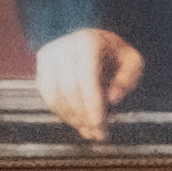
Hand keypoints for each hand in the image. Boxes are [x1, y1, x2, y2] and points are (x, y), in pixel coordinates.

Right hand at [32, 25, 144, 141]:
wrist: (83, 37)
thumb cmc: (110, 51)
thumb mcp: (130, 58)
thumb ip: (128, 77)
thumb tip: (112, 98)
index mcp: (87, 43)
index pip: (86, 78)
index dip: (91, 104)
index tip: (99, 124)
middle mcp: (63, 49)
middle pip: (68, 90)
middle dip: (82, 116)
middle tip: (96, 133)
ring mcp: (49, 59)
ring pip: (54, 96)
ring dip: (71, 118)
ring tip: (88, 131)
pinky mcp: (41, 70)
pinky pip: (48, 98)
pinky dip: (61, 113)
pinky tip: (76, 121)